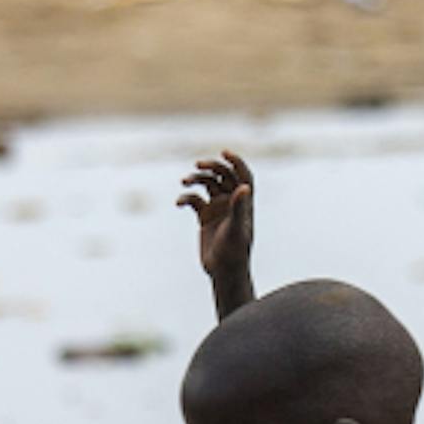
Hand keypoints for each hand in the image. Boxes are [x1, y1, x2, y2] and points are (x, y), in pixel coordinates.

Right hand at [181, 151, 255, 308]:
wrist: (223, 271)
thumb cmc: (234, 250)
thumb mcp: (236, 227)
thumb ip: (239, 206)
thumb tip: (244, 187)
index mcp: (244, 202)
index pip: (243, 175)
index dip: (236, 161)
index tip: (224, 152)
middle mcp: (231, 202)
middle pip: (223, 175)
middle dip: (211, 167)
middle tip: (198, 164)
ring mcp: (217, 208)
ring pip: (206, 184)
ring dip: (195, 179)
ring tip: (185, 181)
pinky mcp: (204, 217)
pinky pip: (193, 200)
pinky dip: (185, 198)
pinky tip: (179, 203)